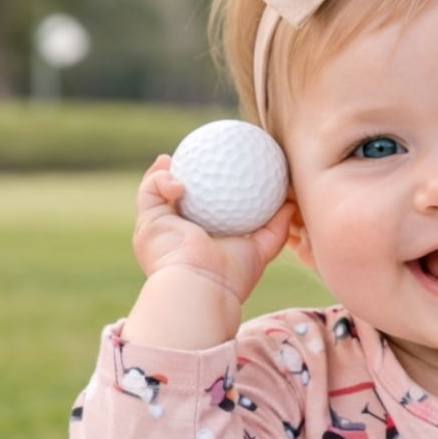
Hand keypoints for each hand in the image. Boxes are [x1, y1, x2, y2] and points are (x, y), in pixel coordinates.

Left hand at [124, 156, 295, 349]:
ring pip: (259, 217)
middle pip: (231, 206)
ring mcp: (238, 247)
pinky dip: (284, 214)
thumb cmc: (167, 251)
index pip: (196, 199)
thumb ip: (152, 185)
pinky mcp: (257, 255)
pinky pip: (276, 231)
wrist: (193, 284)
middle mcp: (215, 238)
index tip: (207, 154)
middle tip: (245, 157)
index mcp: (189, 230)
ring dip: (270, 196)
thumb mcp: (148, 215)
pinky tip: (288, 191)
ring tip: (274, 168)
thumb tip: (169, 161)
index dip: (201, 177)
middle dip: (239, 184)